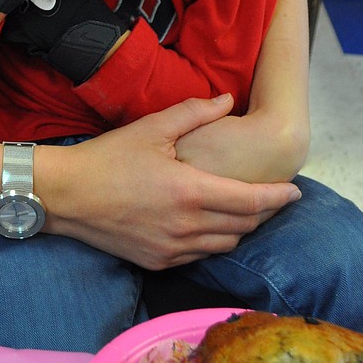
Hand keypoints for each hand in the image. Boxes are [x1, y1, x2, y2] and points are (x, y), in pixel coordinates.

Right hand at [36, 95, 301, 266]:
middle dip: (264, 211)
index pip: (251, 202)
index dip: (279, 198)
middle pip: (244, 226)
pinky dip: (214, 240)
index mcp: (190, 193)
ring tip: (245, 209)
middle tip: (274, 196)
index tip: (296, 191)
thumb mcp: (151, 128)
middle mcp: (187, 227)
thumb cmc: (108, 157)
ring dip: (240, 228)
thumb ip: (195, 113)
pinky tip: (210, 224)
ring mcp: (173, 250)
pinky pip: (200, 255)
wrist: (66, 196)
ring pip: (225, 244)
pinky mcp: (158, 262)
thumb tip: (228, 101)